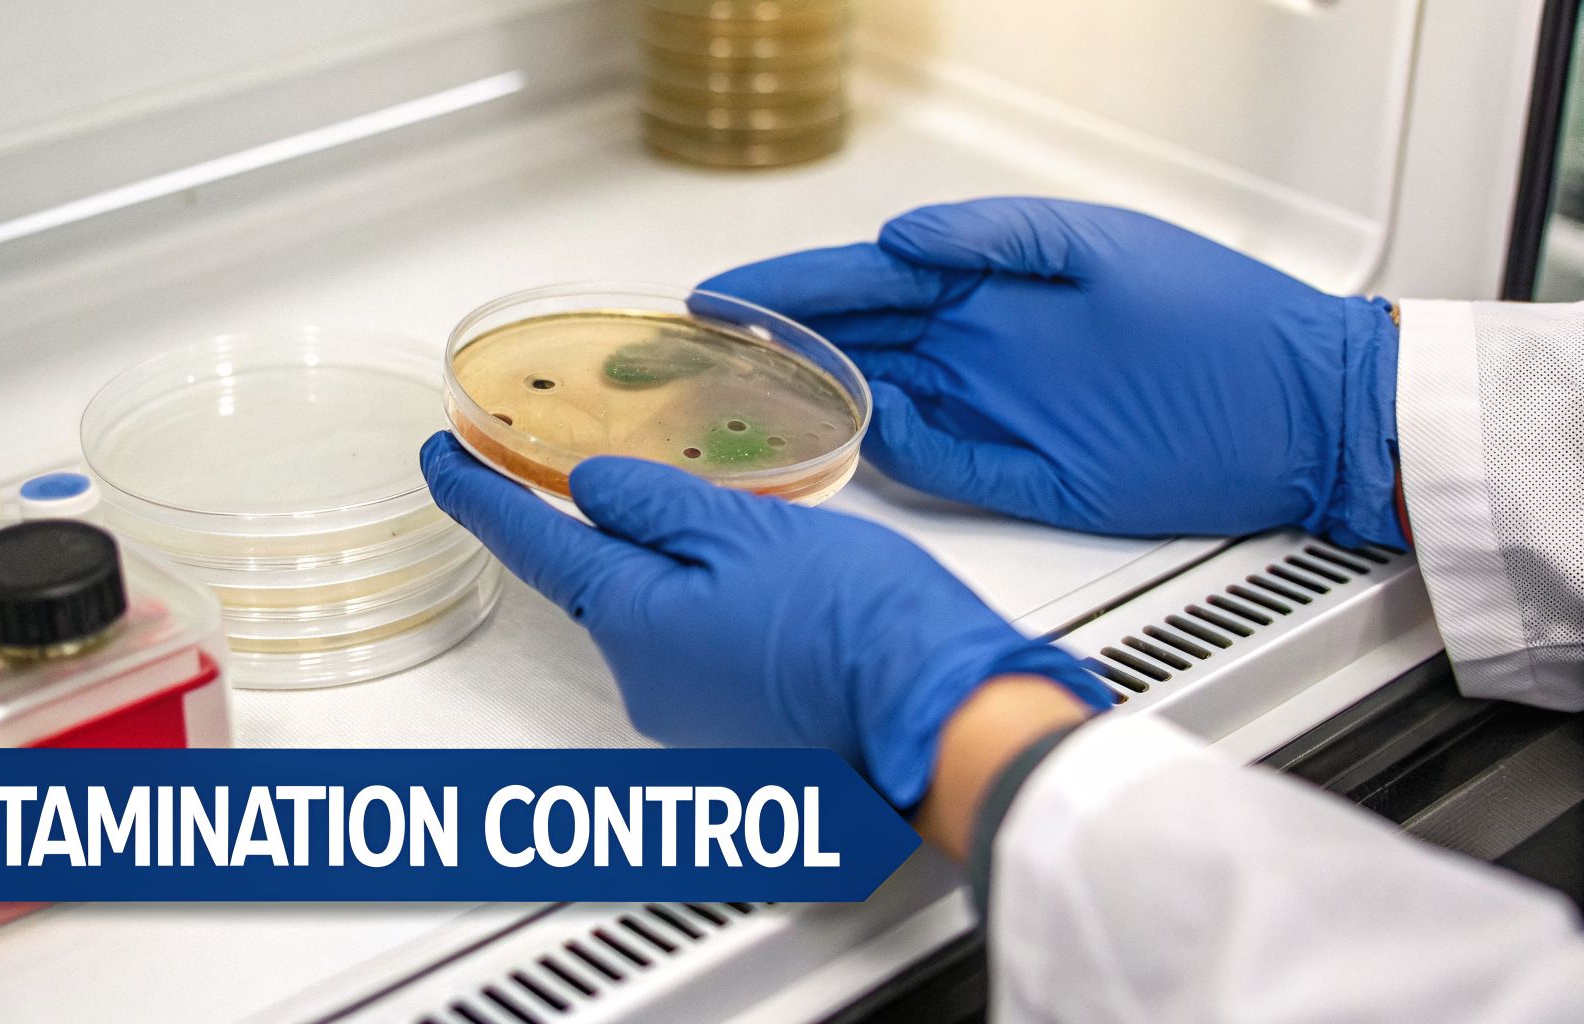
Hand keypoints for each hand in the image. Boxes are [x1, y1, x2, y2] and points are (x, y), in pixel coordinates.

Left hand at [420, 432, 1112, 806]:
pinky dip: (714, 618)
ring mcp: (684, 718)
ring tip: (769, 561)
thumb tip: (593, 490)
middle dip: (620, 533)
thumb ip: (658, 504)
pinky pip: (696, 655)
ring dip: (683, 578)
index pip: (529, 544)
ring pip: (655, 619)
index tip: (440, 461)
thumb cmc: (858, 623)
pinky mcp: (729, 737)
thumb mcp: (748, 529)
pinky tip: (776, 605)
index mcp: (632, 618)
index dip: (477, 494)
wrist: (937, 717)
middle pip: (599, 583)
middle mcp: (641, 681)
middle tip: (675, 496)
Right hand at [699, 197, 1405, 546]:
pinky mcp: (1014, 477)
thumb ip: (997, 238)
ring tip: (727, 406)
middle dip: (768, 345)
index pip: (866, 281)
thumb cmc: (1217, 322)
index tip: (718, 296)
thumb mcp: (1104, 250)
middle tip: (693, 355)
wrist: (1301, 416)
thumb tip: (899, 236)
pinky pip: (924, 465)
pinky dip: (872, 459)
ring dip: (802, 403)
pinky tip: (824, 452)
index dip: (788, 287)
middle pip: (850, 344)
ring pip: (872, 403)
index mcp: (991, 284)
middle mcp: (978, 347)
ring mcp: (990, 412)